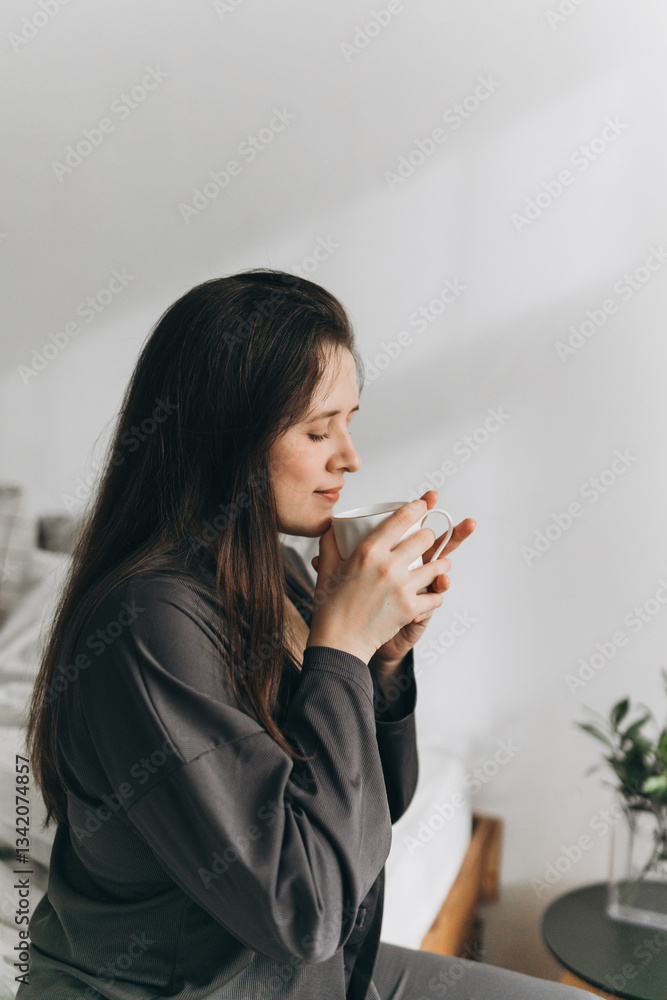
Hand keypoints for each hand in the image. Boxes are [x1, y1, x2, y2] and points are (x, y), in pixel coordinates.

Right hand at [312, 490, 475, 667]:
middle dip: (429, 536)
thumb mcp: (327, 569)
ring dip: (441, 565)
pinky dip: (436, 595)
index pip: (400, 519)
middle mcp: (387, 565)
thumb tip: (331, 526)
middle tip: (427, 540)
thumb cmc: (331, 606)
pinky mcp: (411, 609)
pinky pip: (436, 596)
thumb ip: (329, 543)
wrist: (339, 642)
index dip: (418, 507)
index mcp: (368, 551)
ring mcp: (402, 587)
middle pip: (425, 538)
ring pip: (437, 566)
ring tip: (440, 565)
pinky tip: (432, 594)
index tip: (425, 504)